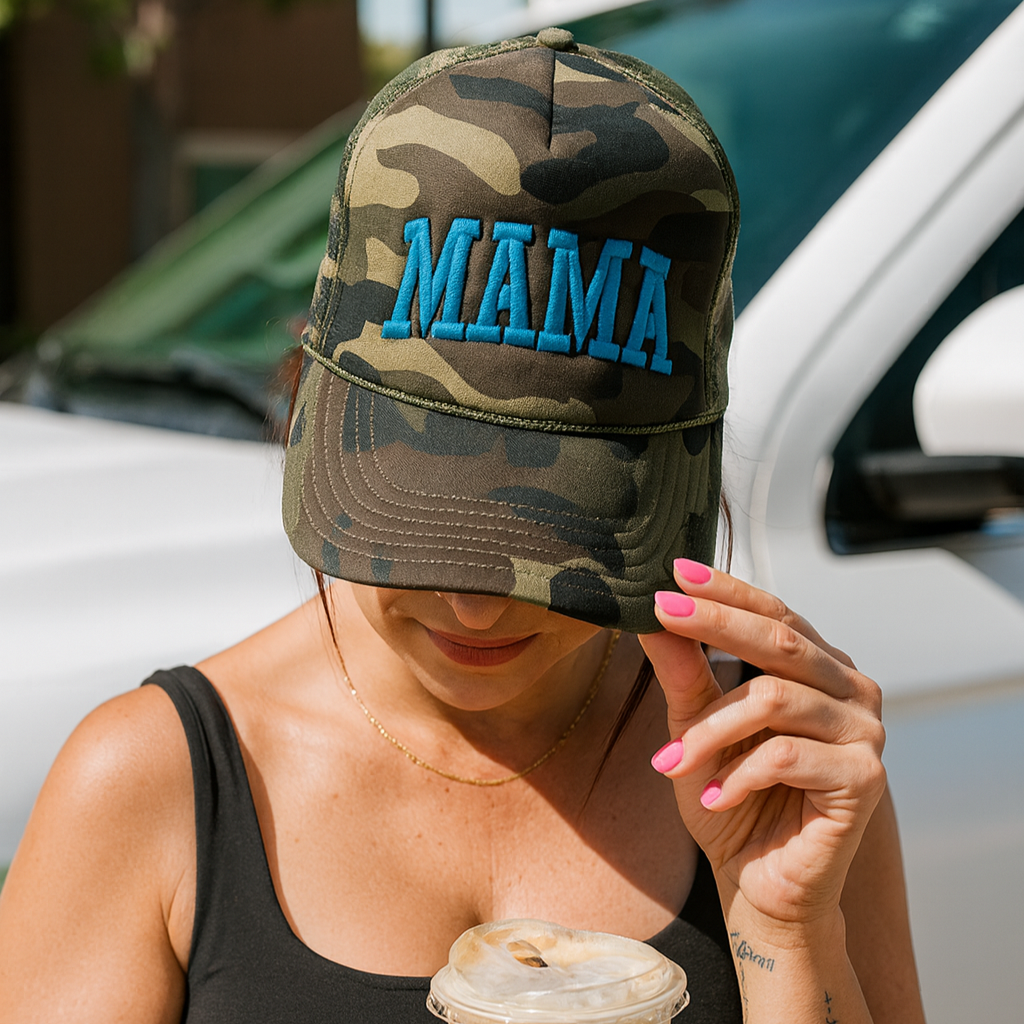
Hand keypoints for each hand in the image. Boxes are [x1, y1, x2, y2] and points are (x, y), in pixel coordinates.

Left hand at [639, 560, 886, 930]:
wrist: (760, 883)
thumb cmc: (729, 795)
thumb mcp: (695, 727)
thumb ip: (684, 672)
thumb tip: (654, 616)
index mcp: (818, 666)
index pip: (775, 611)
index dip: (727, 590)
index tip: (674, 571)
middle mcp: (850, 688)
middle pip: (781, 639)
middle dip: (714, 624)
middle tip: (661, 615)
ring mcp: (865, 732)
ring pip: (775, 698)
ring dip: (712, 730)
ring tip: (671, 764)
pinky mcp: (866, 778)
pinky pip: (788, 755)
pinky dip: (738, 774)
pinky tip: (715, 796)